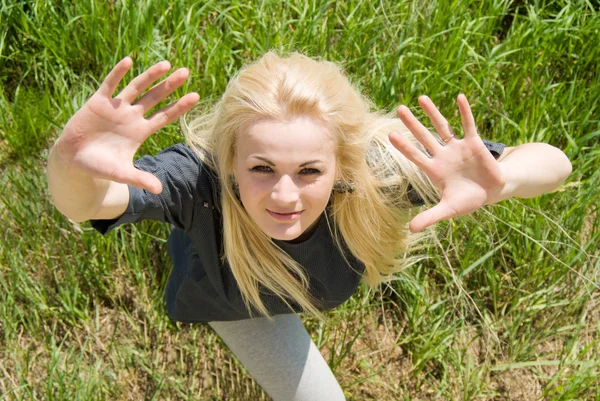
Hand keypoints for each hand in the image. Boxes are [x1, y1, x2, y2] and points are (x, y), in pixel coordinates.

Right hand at [56, 57, 199, 193]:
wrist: (74, 160)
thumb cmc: (100, 166)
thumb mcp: (121, 173)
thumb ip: (140, 179)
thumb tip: (159, 191)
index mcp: (140, 131)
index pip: (165, 116)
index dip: (179, 106)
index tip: (196, 96)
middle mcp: (131, 116)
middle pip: (155, 97)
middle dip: (170, 85)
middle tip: (186, 72)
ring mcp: (116, 108)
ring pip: (137, 87)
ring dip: (150, 75)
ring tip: (166, 64)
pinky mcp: (97, 102)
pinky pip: (109, 85)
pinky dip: (118, 73)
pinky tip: (129, 61)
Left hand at [388, 94, 506, 232]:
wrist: (493, 192)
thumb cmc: (468, 200)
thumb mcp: (448, 210)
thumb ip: (430, 217)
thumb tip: (411, 230)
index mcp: (433, 170)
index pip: (415, 156)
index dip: (404, 146)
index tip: (390, 135)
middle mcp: (442, 155)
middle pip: (424, 136)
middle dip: (412, 123)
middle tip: (399, 108)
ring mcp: (457, 148)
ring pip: (442, 127)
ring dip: (432, 113)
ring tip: (421, 98)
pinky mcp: (474, 143)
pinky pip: (468, 125)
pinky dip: (464, 112)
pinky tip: (459, 97)